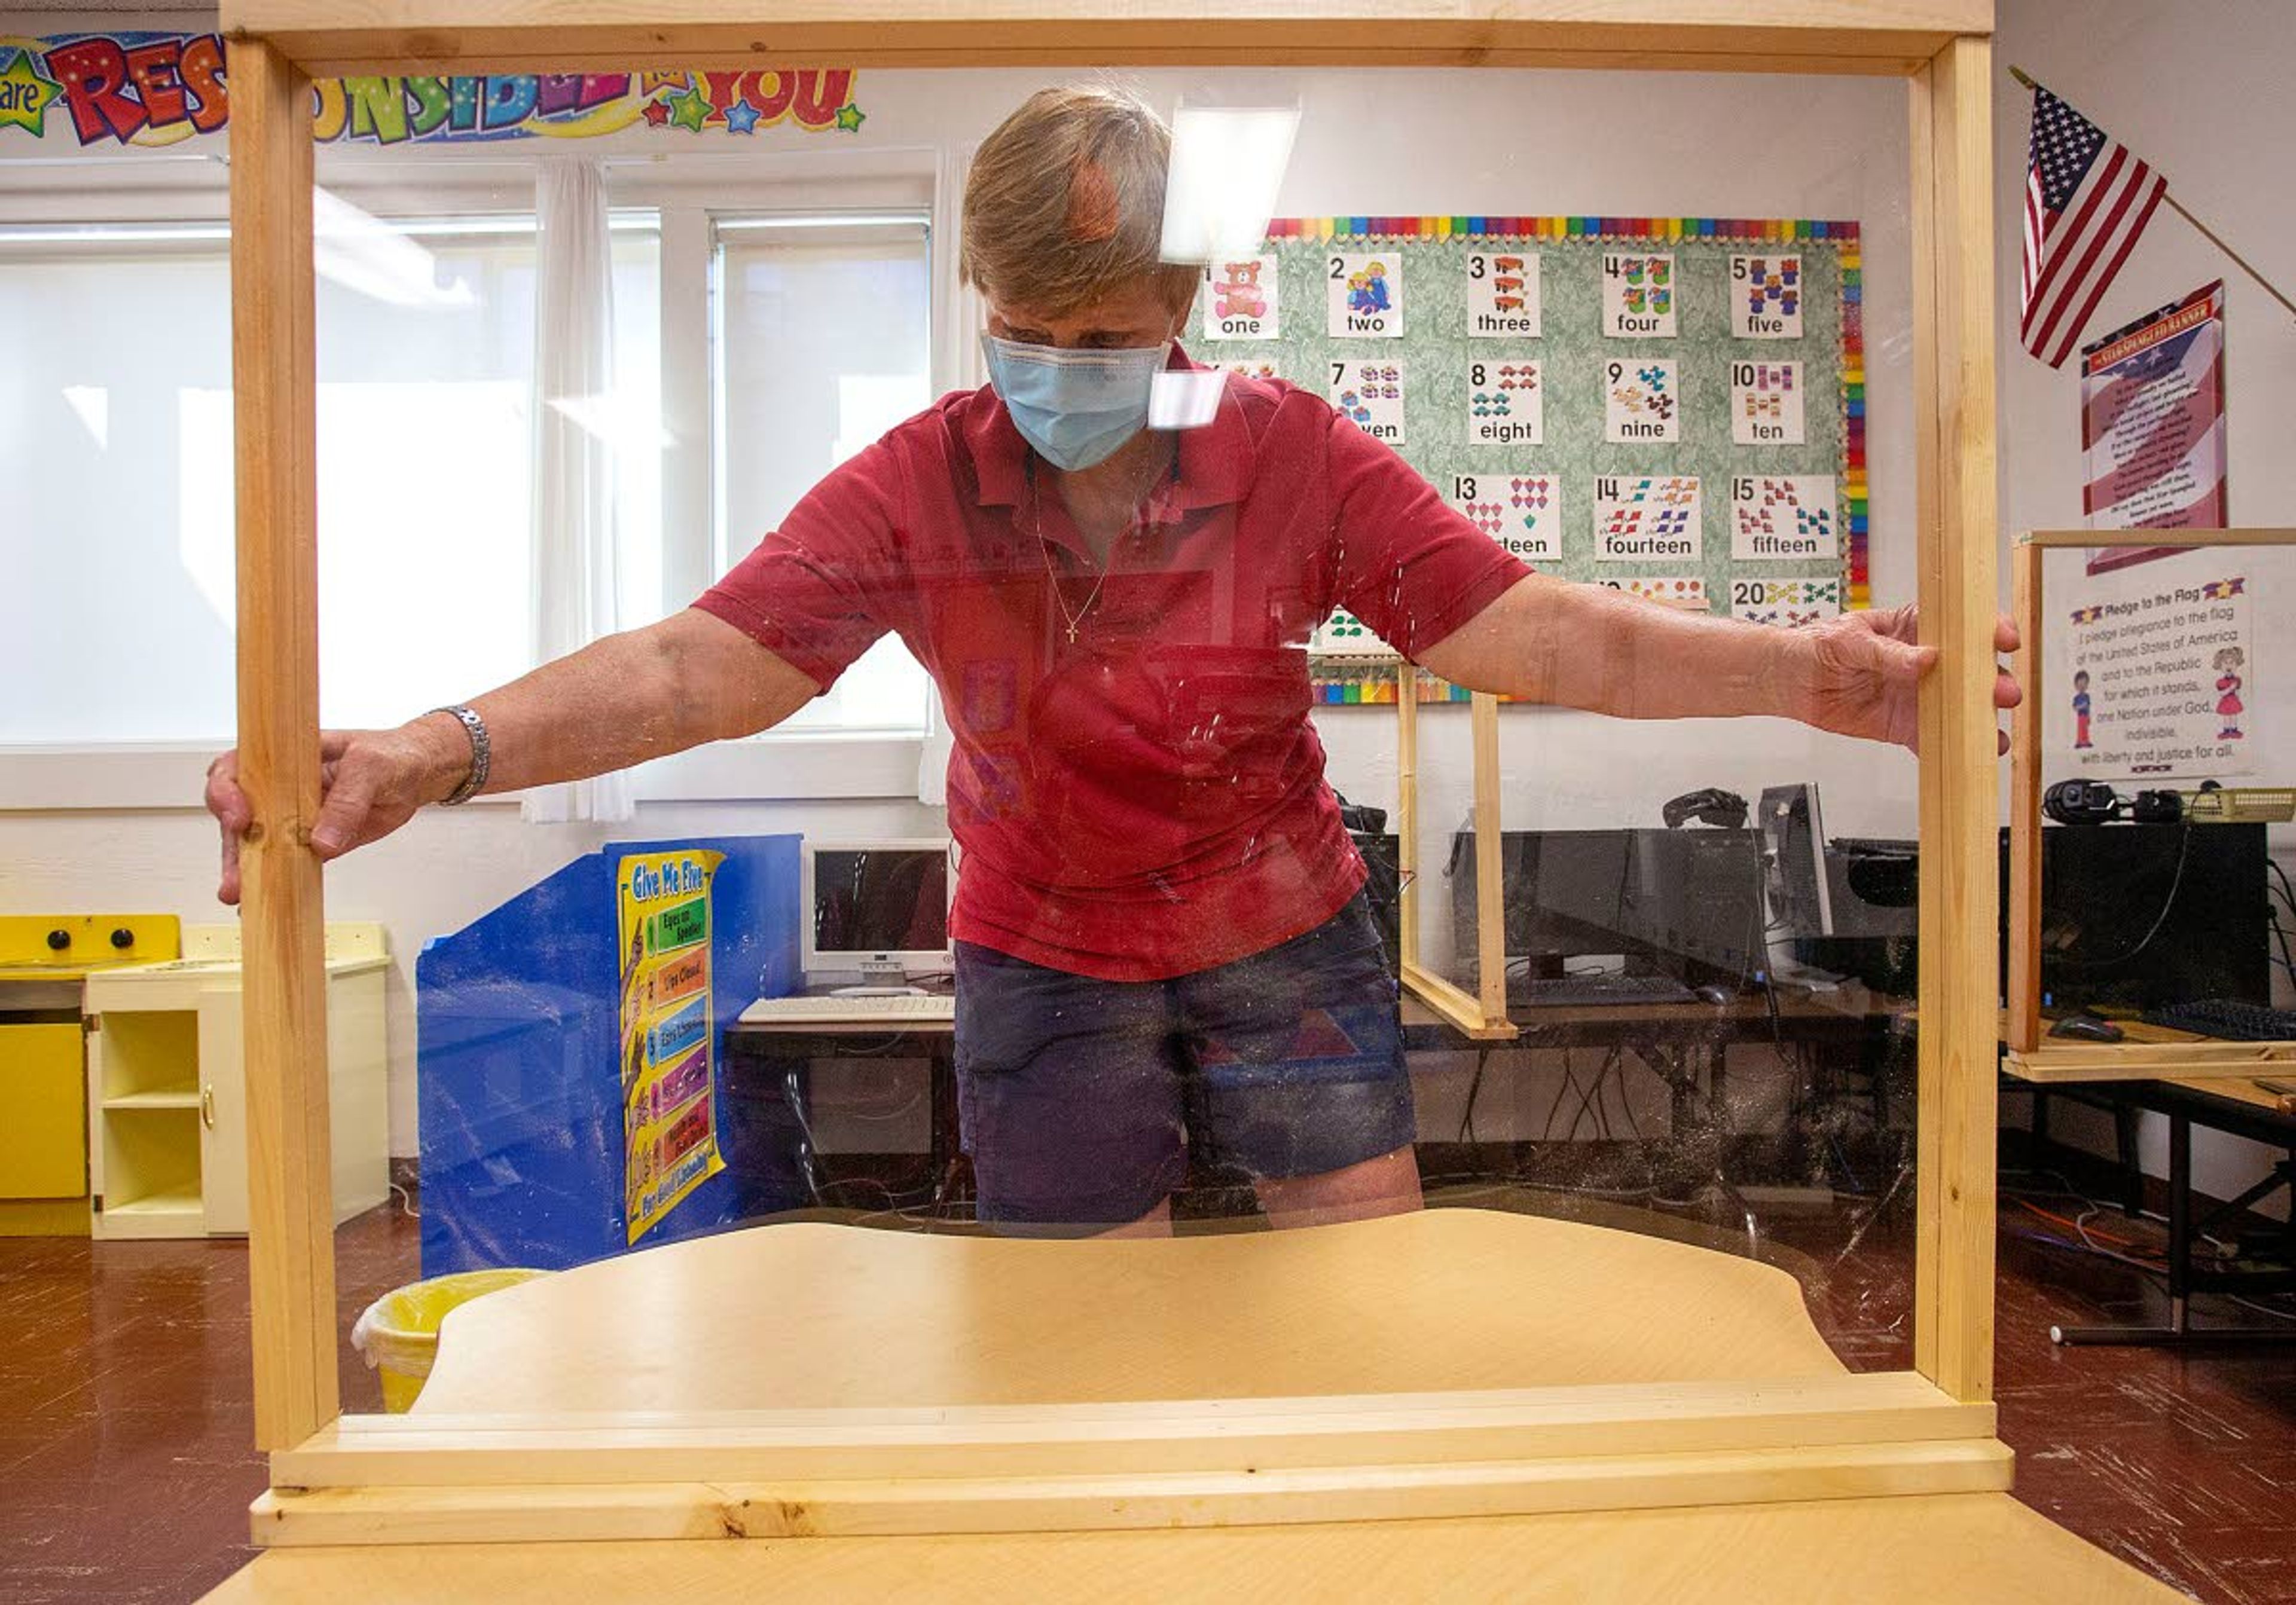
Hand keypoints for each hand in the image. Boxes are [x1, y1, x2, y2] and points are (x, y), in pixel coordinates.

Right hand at [205, 718, 467, 904]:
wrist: (417, 774)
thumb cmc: (391, 754)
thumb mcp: (371, 765)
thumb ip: (347, 800)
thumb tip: (321, 842)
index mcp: (284, 759)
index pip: (235, 769)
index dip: (225, 792)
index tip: (239, 816)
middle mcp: (280, 788)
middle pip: (237, 815)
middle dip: (230, 847)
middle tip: (235, 877)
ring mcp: (293, 817)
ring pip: (256, 844)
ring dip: (245, 871)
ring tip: (240, 895)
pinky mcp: (312, 842)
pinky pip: (287, 862)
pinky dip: (275, 881)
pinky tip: (260, 901)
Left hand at [1798, 603, 2021, 752]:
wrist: (1788, 680)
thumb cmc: (1816, 646)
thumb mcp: (1849, 640)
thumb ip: (1886, 652)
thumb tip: (1924, 658)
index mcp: (1915, 629)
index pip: (1962, 626)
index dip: (1989, 630)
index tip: (2003, 639)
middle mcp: (1925, 662)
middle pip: (1972, 671)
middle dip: (1993, 681)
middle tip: (2002, 692)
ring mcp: (1917, 695)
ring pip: (1960, 708)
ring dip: (1980, 719)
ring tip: (1993, 733)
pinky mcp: (1903, 725)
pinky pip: (1931, 739)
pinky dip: (1948, 748)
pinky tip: (1964, 755)